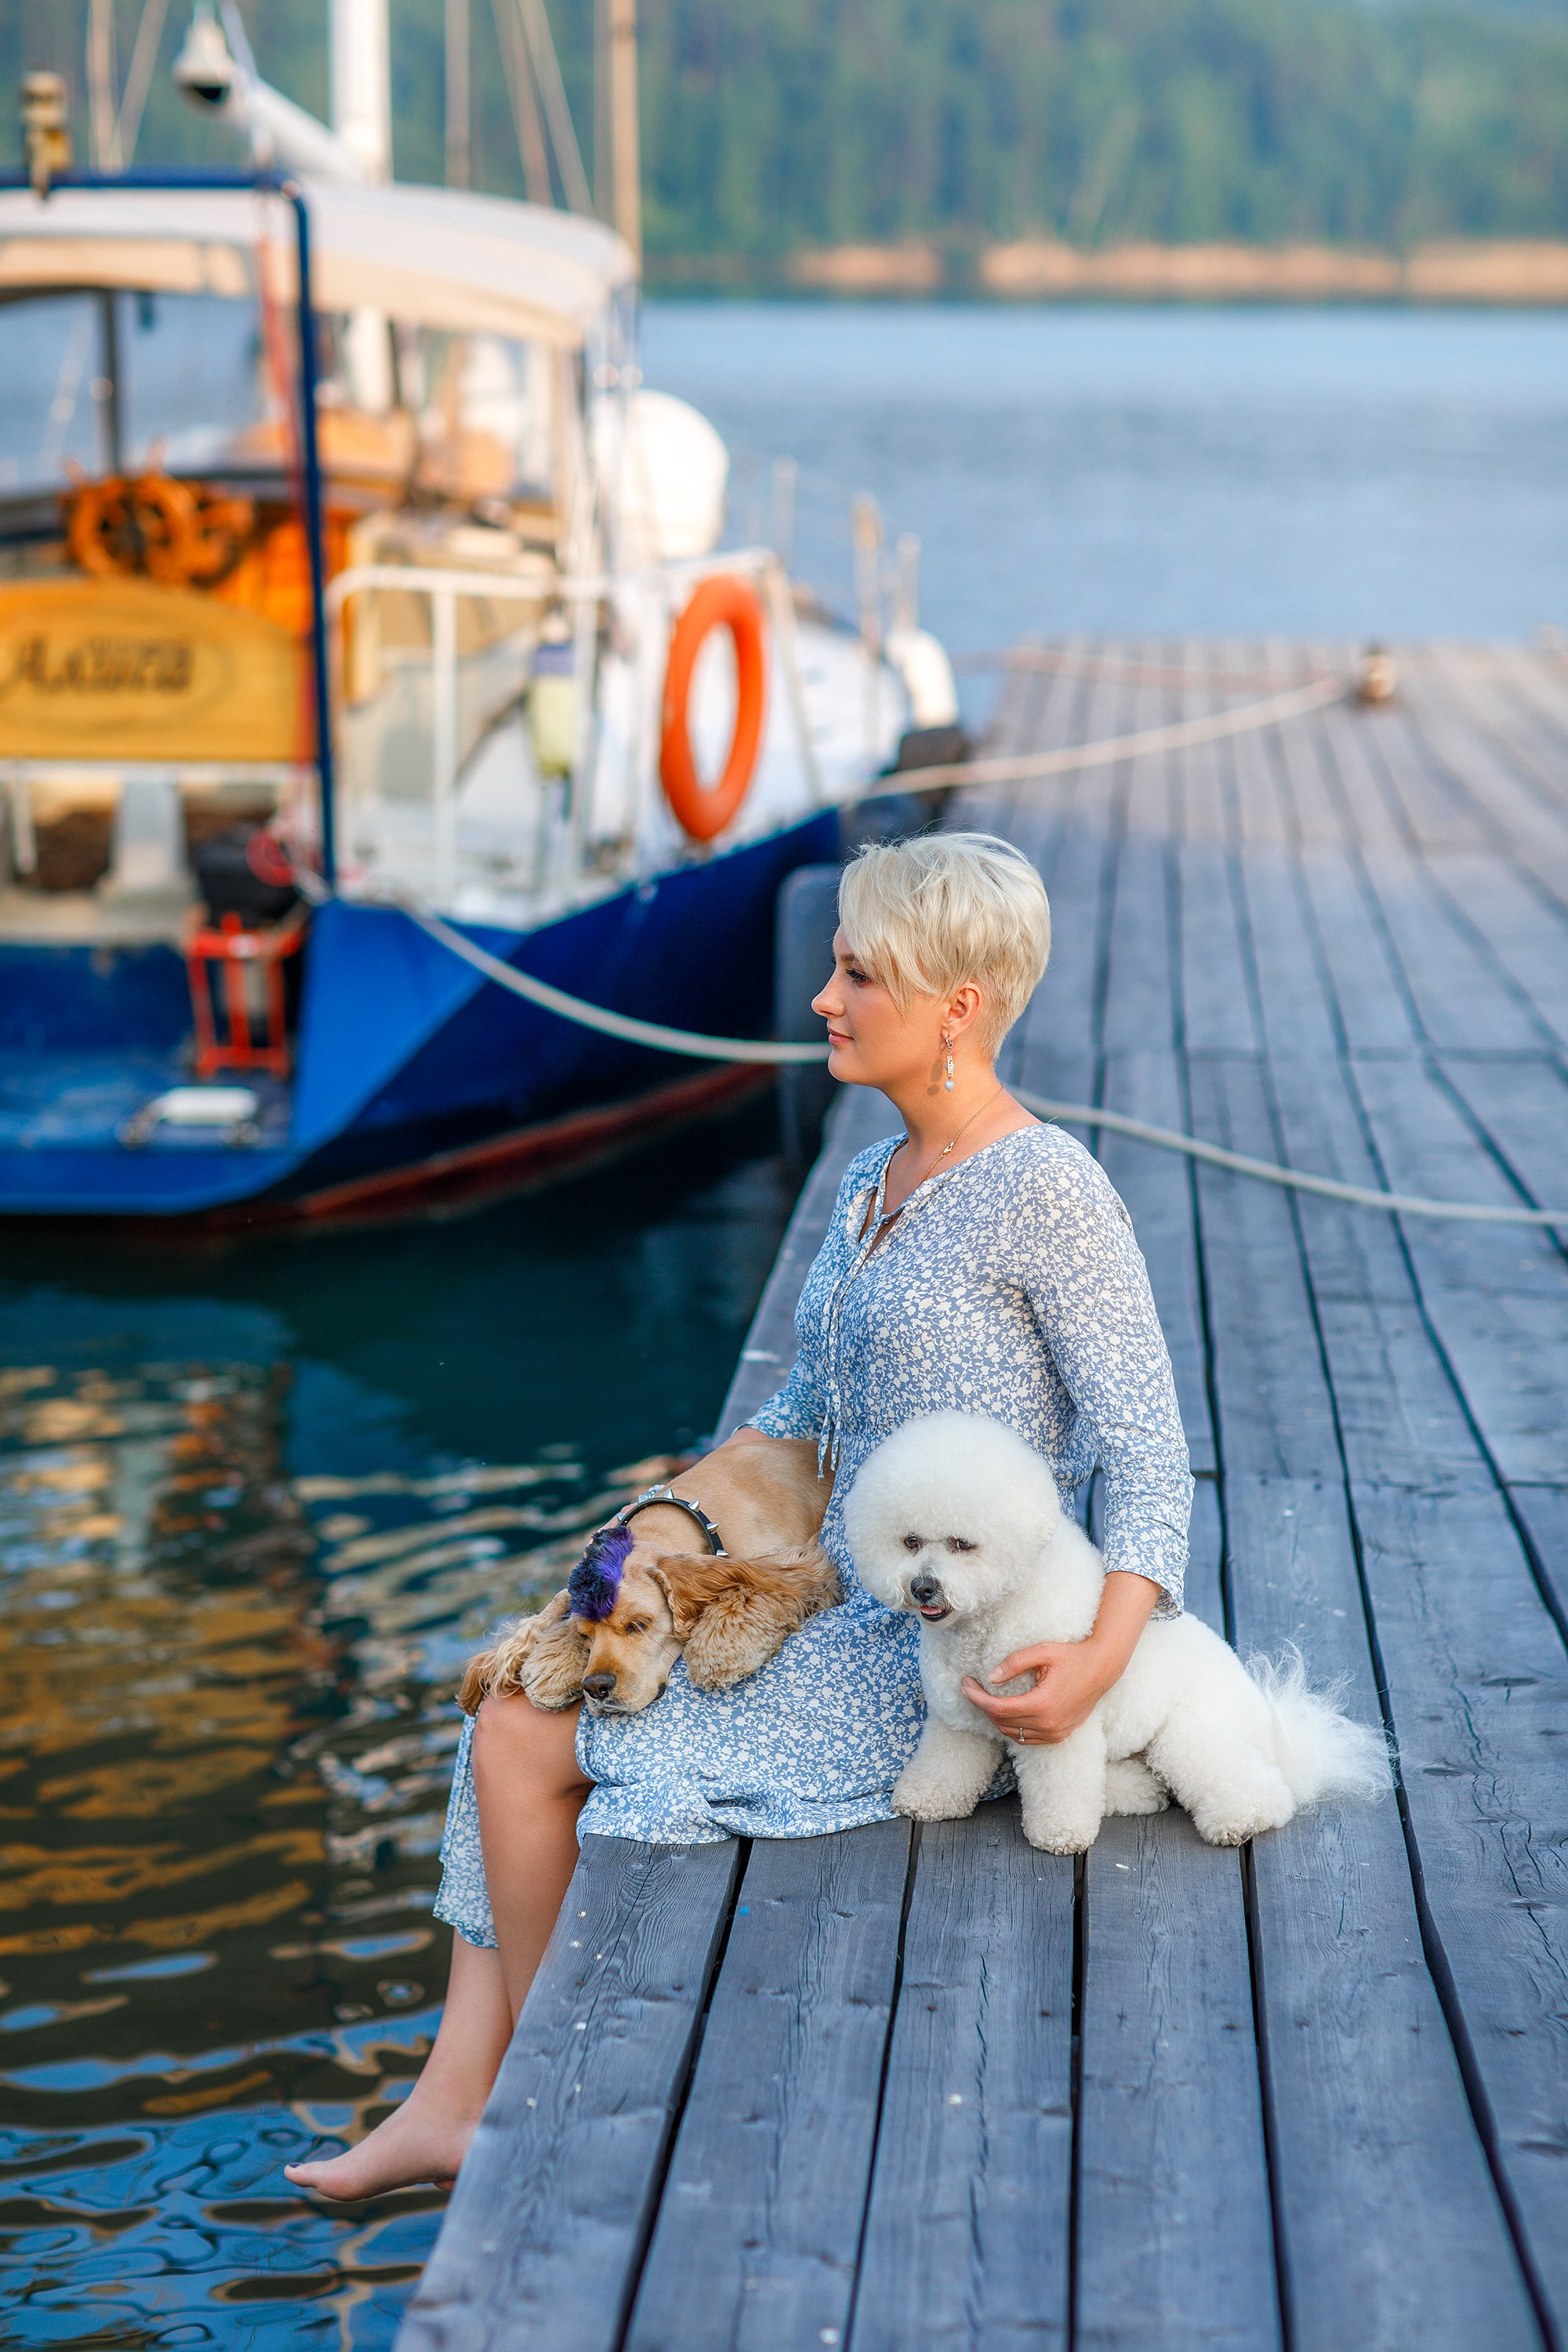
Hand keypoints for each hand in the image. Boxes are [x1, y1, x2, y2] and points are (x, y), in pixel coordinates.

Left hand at [961, 1637, 1120, 1745]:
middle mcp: (1048, 1724)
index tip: (965, 1685)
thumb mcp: (1042, 1652)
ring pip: (1013, 1733)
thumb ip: (1014, 1663)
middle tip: (971, 1688)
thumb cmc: (1073, 1656)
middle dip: (982, 1705)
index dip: (977, 1698)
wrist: (1102, 1669)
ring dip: (995, 1718)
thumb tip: (990, 1677)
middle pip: (1002, 1722)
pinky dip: (1012, 1728)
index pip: (998, 1708)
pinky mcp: (1060, 1735)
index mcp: (1042, 1704)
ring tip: (985, 1699)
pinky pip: (1028, 1738)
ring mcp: (1055, 1732)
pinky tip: (1005, 1712)